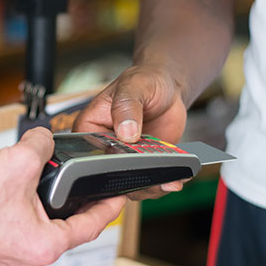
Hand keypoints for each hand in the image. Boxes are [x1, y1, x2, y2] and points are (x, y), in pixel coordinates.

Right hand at [0, 127, 125, 265]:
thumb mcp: (20, 161)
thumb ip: (42, 145)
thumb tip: (44, 138)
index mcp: (45, 244)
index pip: (90, 226)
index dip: (107, 208)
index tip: (117, 199)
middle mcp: (28, 255)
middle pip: (66, 227)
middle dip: (75, 204)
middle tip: (87, 186)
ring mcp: (8, 252)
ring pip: (40, 225)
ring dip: (46, 204)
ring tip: (50, 181)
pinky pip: (17, 224)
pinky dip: (23, 207)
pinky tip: (18, 186)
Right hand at [74, 65, 189, 199]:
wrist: (168, 86)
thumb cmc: (144, 80)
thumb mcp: (133, 87)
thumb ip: (127, 107)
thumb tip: (126, 132)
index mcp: (89, 129)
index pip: (89, 153)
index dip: (106, 163)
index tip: (126, 164)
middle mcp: (103, 147)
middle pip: (110, 173)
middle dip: (131, 180)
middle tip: (152, 179)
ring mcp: (124, 157)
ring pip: (130, 182)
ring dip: (150, 185)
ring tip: (169, 182)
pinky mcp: (144, 163)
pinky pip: (149, 179)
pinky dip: (162, 182)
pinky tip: (176, 178)